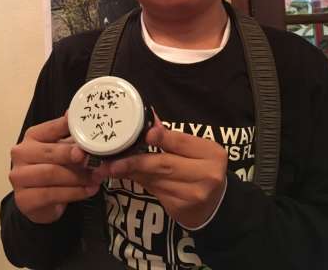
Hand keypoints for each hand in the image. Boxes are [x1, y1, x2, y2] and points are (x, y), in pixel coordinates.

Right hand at [9, 115, 100, 223]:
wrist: (40, 201)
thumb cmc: (54, 168)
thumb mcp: (65, 150)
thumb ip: (76, 140)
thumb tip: (94, 126)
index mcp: (33, 136)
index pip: (53, 127)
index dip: (70, 128)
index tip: (87, 130)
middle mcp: (22, 153)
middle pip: (51, 152)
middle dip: (75, 156)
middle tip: (94, 160)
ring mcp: (19, 177)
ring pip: (51, 174)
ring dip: (78, 177)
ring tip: (96, 178)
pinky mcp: (23, 199)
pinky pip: (51, 194)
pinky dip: (74, 192)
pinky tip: (88, 190)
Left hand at [95, 114, 227, 227]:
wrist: (216, 204)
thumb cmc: (202, 168)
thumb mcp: (195, 150)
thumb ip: (173, 138)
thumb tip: (150, 120)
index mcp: (211, 153)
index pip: (181, 142)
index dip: (162, 138)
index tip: (144, 135)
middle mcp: (206, 174)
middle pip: (165, 164)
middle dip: (136, 161)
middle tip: (112, 161)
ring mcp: (193, 194)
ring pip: (155, 179)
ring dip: (132, 172)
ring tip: (111, 167)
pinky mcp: (180, 208)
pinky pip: (154, 190)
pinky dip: (139, 182)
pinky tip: (127, 176)